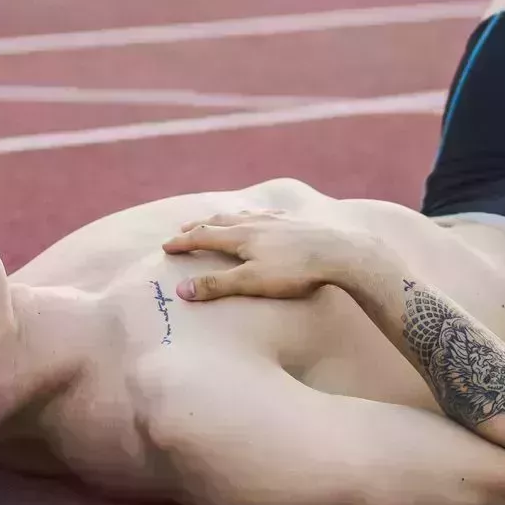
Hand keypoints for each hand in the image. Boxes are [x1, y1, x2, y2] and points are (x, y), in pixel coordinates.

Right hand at [161, 209, 379, 301]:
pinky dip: (254, 214)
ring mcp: (277, 219)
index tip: (166, 246)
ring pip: (243, 214)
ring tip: (218, 218)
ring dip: (225, 217)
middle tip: (183, 228)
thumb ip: (217, 285)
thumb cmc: (295, 270)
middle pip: (220, 220)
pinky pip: (268, 213)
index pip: (203, 236)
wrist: (338, 252)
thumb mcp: (251, 282)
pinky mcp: (296, 221)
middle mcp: (255, 222)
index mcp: (241, 236)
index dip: (183, 242)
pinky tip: (263, 217)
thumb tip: (182, 290)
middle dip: (199, 226)